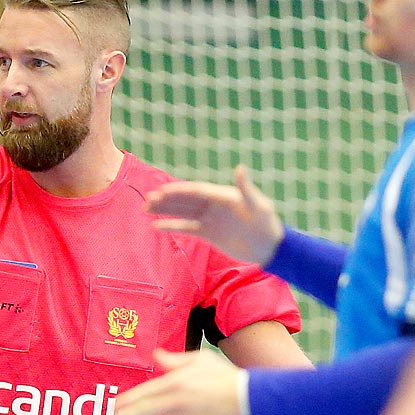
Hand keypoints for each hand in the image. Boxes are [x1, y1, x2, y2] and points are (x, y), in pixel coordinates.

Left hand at [111, 348, 248, 414]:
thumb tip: (155, 355)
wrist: (250, 395)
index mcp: (176, 381)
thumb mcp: (200, 359)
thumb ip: (174, 360)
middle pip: (142, 411)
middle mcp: (176, 400)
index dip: (125, 401)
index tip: (112, 407)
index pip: (143, 392)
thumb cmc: (225, 375)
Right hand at [145, 165, 284, 265]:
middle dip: (166, 200)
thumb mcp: (259, 206)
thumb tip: (240, 168)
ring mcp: (208, 219)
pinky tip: (156, 226)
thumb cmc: (267, 224)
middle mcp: (213, 205)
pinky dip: (172, 227)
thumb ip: (247, 188)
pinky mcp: (207, 233)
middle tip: (147, 199)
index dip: (179, 191)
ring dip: (165, 210)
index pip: (196, 192)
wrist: (268, 246)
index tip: (162, 191)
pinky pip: (186, 228)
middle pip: (185, 200)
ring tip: (145, 208)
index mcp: (222, 196)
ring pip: (182, 212)